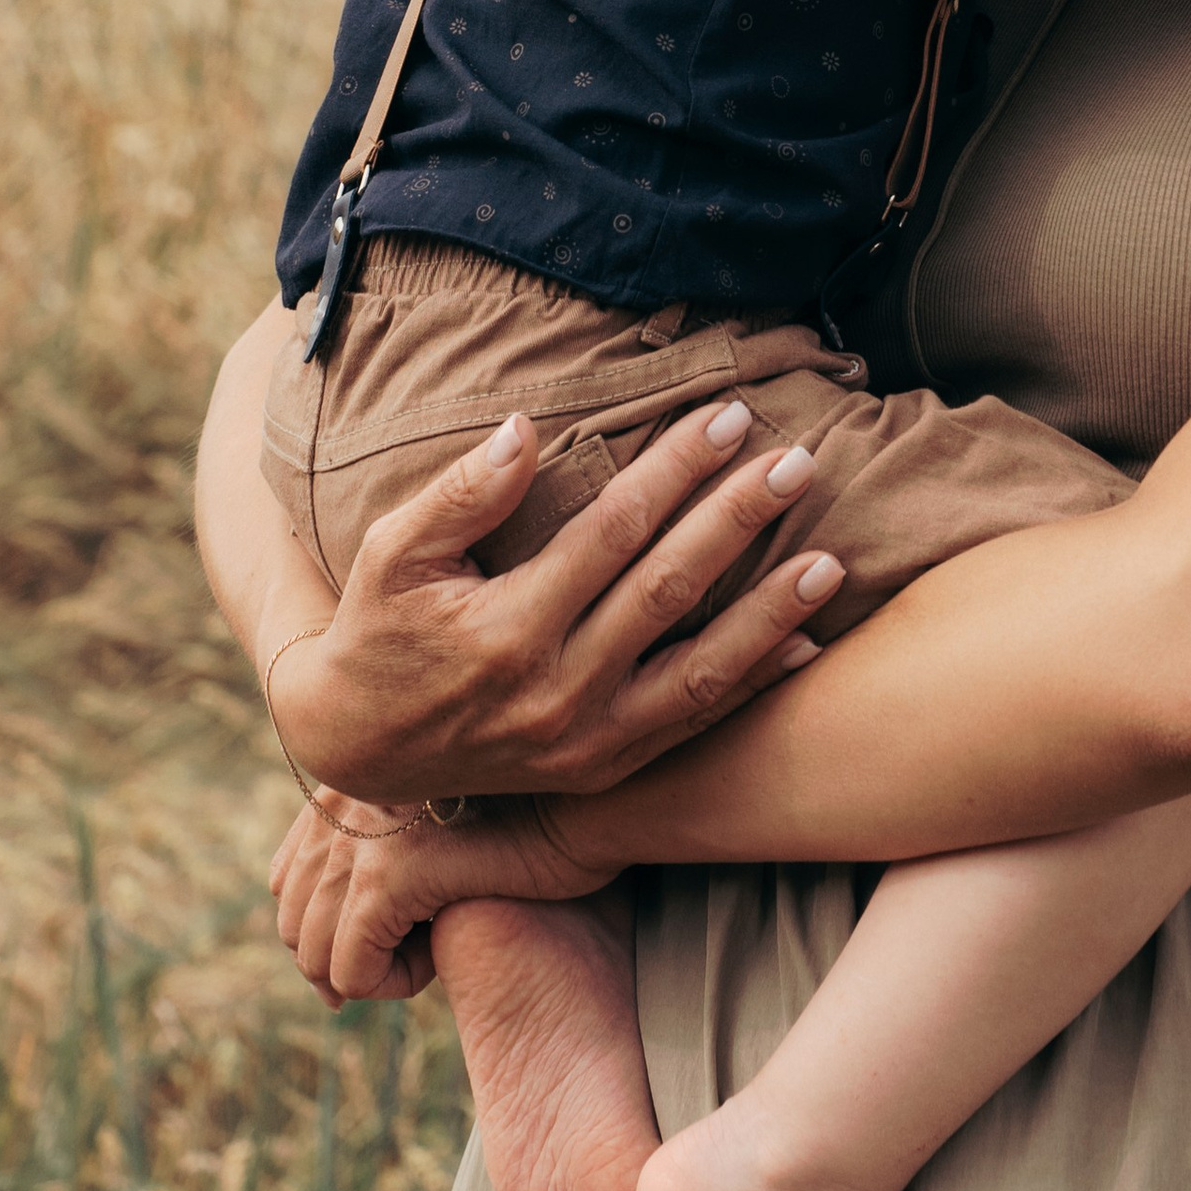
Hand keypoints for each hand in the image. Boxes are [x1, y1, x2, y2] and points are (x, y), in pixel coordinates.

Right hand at [266, 390, 844, 806]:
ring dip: (767, 613)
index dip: (675, 471)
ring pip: (698, 672)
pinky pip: (691, 728)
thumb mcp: (390, 554)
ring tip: (830, 558)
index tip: (727, 419)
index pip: (613, 532)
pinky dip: (751, 687)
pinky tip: (805, 645)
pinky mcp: (603, 770)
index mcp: (505, 631)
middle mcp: (554, 694)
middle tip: (798, 462)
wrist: (361, 749)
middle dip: (737, 522)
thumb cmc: (381, 629)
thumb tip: (525, 428)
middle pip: (667, 591)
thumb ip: (460, 494)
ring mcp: (585, 743)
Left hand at [268, 789, 609, 1004]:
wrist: (592, 806)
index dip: (313, 930)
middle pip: (292, 918)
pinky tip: (434, 971)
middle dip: (329, 967)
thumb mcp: (444, 823)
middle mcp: (345, 799)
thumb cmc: (536, 820)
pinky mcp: (392, 871)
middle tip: (386, 981)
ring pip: (316, 952)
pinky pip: (354, 966)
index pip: (284, 876)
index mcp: (350, 780)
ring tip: (424, 967)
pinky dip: (386, 984)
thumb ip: (395, 845)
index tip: (358, 960)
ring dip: (366, 975)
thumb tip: (350, 916)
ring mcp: (364, 832)